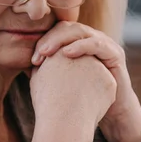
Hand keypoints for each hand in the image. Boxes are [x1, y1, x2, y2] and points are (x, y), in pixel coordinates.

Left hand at [32, 21, 140, 141]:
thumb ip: (50, 73)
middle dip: (50, 39)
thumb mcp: (65, 84)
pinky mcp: (115, 53)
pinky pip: (96, 43)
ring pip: (80, 32)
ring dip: (61, 40)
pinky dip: (80, 46)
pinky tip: (67, 53)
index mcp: (78, 44)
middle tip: (37, 54)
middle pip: (67, 28)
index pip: (57, 33)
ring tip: (47, 53)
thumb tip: (25, 67)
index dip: (44, 42)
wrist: (112, 113)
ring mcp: (105, 44)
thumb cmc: (86, 100)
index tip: (32, 59)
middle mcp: (91, 39)